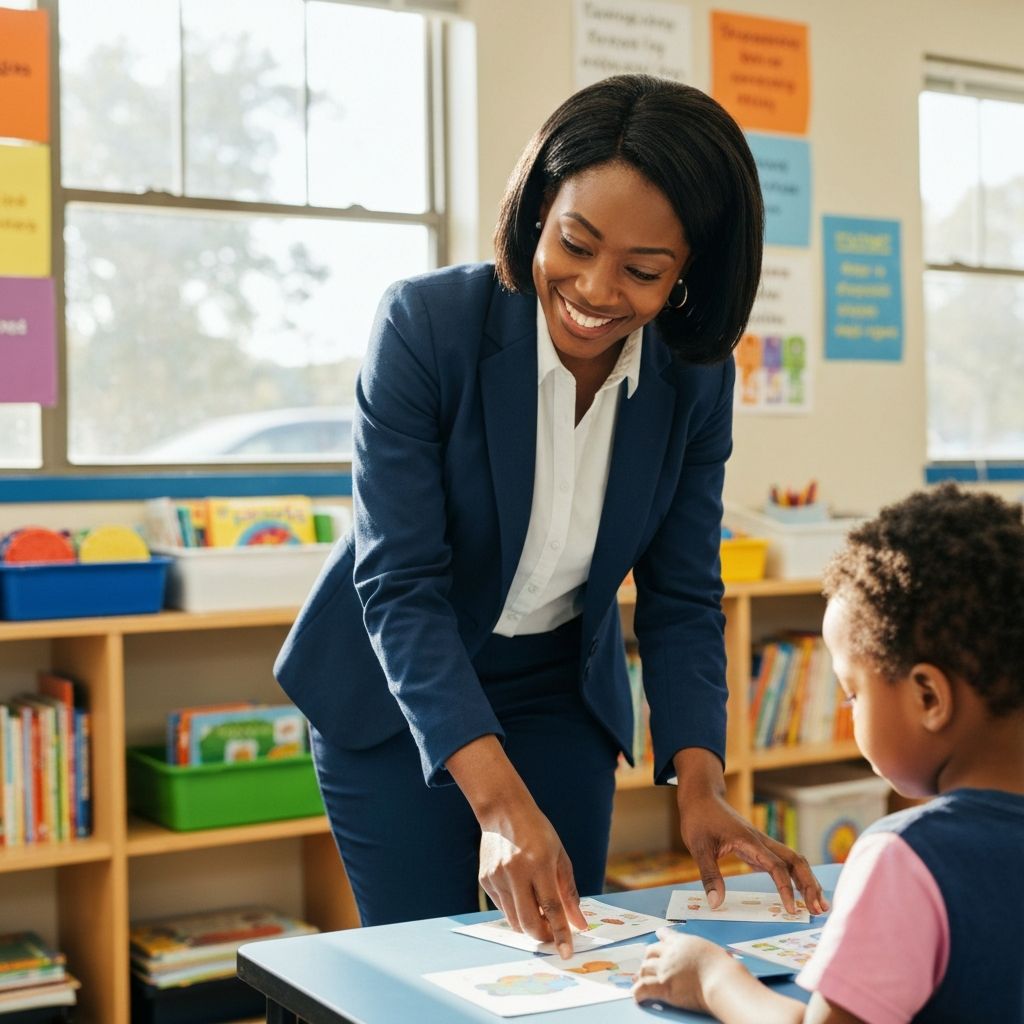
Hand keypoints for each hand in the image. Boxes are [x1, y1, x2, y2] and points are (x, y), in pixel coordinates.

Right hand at [477, 801, 586, 958]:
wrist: (503, 811)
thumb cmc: (537, 832)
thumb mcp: (560, 856)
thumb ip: (569, 892)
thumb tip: (579, 923)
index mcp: (538, 863)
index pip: (551, 907)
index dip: (560, 933)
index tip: (567, 953)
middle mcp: (515, 872)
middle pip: (529, 921)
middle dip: (542, 935)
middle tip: (552, 933)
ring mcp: (497, 877)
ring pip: (514, 919)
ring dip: (529, 922)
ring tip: (538, 907)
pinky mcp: (485, 880)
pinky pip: (502, 907)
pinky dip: (515, 908)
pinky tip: (520, 890)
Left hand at [632, 929, 732, 1012]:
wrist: (721, 979)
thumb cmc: (724, 969)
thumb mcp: (714, 952)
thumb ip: (706, 955)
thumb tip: (722, 959)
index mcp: (683, 942)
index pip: (666, 935)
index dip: (660, 936)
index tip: (657, 934)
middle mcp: (670, 953)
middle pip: (650, 952)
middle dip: (647, 958)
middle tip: (646, 965)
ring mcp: (665, 968)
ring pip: (644, 969)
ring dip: (641, 975)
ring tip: (639, 980)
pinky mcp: (663, 985)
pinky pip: (643, 988)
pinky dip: (638, 992)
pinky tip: (637, 996)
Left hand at [679, 788, 828, 914]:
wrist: (701, 796)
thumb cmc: (699, 818)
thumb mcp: (698, 847)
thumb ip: (709, 875)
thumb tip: (716, 903)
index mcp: (750, 841)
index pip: (777, 867)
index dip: (786, 888)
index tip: (791, 909)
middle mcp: (761, 841)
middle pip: (796, 861)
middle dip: (810, 884)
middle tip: (819, 909)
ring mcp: (761, 843)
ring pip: (792, 860)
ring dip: (807, 880)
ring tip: (818, 904)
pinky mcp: (757, 847)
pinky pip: (781, 862)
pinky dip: (793, 877)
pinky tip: (798, 891)